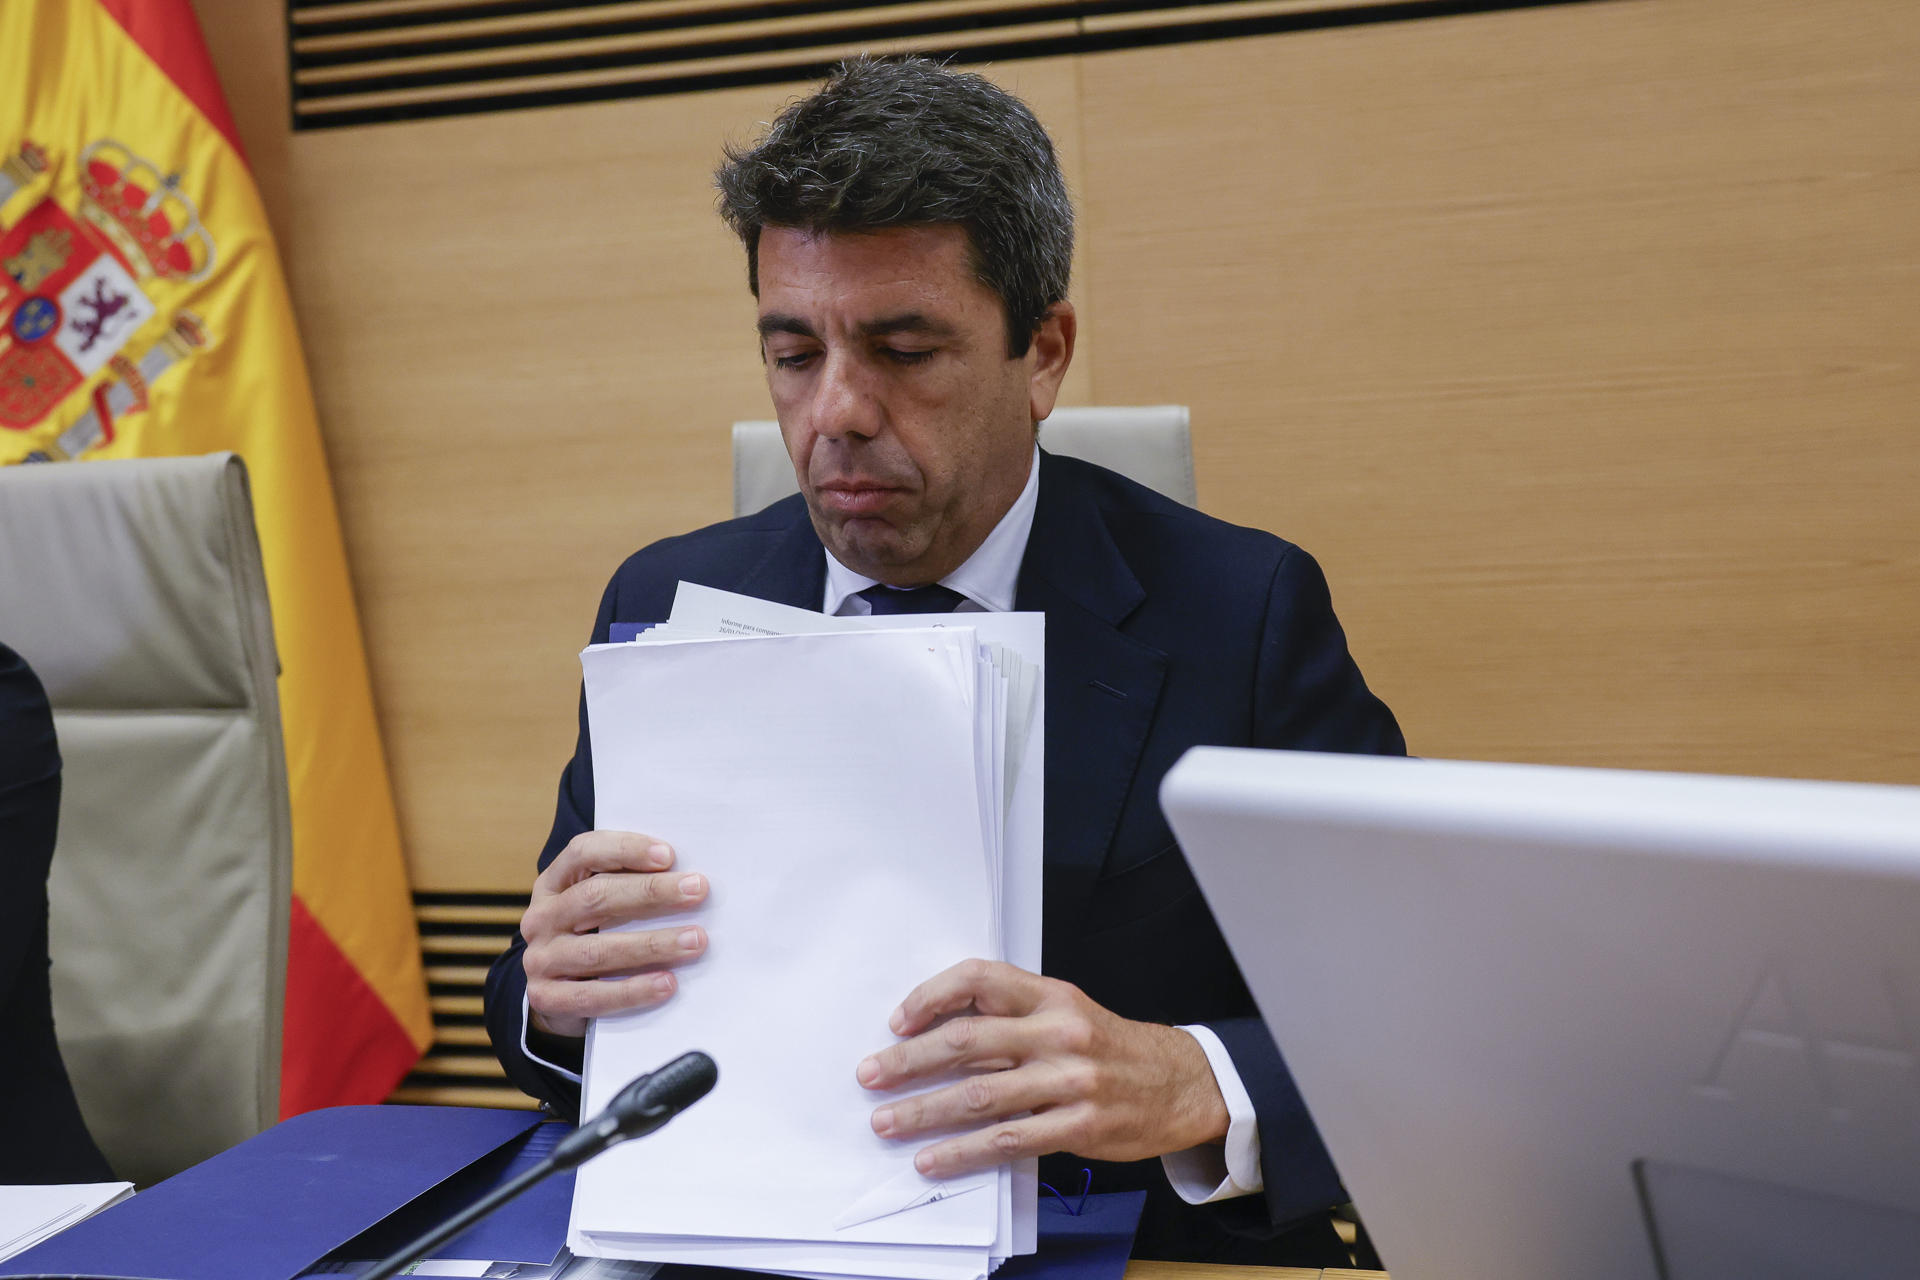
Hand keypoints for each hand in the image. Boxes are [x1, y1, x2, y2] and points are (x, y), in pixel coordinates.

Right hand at [520, 830, 709, 1038]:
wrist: (552, 997)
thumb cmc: (591, 937)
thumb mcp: (597, 907)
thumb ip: (628, 888)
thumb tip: (686, 881)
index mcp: (553, 884)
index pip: (582, 853)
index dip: (625, 849)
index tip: (668, 855)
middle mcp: (541, 918)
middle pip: (595, 897)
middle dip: (651, 892)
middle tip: (697, 891)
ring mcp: (540, 960)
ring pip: (597, 949)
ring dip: (652, 944)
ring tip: (695, 941)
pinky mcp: (547, 999)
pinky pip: (593, 996)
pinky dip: (633, 990)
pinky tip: (667, 984)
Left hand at [855, 959, 1228, 1176]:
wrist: (1181, 1083)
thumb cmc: (1110, 1048)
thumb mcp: (1067, 1012)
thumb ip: (1012, 1018)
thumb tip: (937, 1037)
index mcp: (1051, 994)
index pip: (980, 978)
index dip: (932, 996)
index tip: (898, 1020)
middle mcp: (1059, 1030)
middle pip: (968, 1040)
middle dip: (910, 1060)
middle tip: (871, 1075)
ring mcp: (1070, 1079)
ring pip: (981, 1094)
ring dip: (925, 1111)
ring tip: (888, 1122)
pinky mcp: (1079, 1124)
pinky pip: (1008, 1139)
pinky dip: (964, 1151)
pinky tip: (934, 1159)